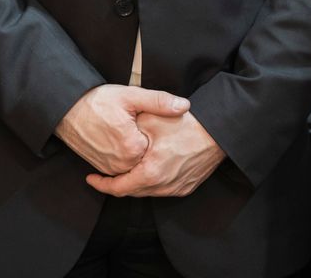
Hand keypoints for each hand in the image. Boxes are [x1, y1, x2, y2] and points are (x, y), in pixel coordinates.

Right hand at [56, 85, 190, 176]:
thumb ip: (159, 102)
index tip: (154, 121)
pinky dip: (127, 155)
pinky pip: (123, 166)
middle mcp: (122, 163)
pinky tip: (124, 138)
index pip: (159, 145)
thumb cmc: (96, 101)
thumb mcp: (130, 95)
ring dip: (139, 151)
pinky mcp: (102, 167)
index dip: (159, 131)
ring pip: (136, 163)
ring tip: (129, 129)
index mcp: (133, 147)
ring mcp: (111, 167)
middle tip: (138, 123)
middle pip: (149, 156)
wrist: (66, 109)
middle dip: (150, 141)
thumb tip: (184, 106)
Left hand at [85, 111, 225, 197]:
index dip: (102, 184)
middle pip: (132, 191)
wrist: (219, 131)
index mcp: (150, 173)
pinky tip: (148, 168)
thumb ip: (129, 130)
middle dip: (117, 183)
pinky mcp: (186, 186)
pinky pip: (162, 188)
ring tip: (125, 169)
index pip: (119, 188)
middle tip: (105, 174)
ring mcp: (176, 188)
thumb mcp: (151, 119)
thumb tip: (112, 135)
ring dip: (135, 182)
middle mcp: (163, 186)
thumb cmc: (186, 124)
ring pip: (147, 191)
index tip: (91, 178)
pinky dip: (151, 182)